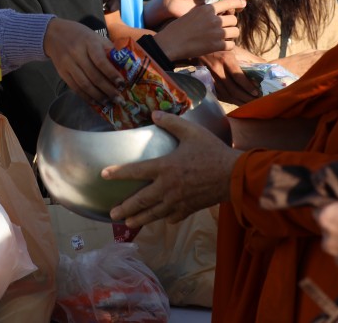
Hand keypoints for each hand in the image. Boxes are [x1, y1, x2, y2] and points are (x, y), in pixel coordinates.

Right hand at [44, 18, 123, 102]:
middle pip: (94, 76)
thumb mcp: (96, 37)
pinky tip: (95, 101)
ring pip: (84, 84)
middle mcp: (77, 54)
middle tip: (119, 99)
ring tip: (109, 103)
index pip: (101, 61)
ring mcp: (68, 64)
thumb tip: (125, 66)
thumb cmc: (81, 36)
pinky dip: (86, 96)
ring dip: (98, 96)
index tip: (122, 84)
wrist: (54, 34)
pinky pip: (75, 87)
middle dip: (108, 90)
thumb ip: (109, 50)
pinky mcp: (62, 73)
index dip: (112, 74)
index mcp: (89, 43)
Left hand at [102, 110, 240, 227]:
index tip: (104, 175)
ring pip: (153, 214)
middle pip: (140, 201)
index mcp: (165, 167)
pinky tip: (162, 219)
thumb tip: (154, 113)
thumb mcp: (192, 132)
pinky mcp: (188, 209)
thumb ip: (171, 122)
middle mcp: (167, 188)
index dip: (118, 173)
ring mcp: (177, 202)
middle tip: (112, 214)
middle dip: (124, 209)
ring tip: (128, 224)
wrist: (233, 175)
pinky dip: (164, 219)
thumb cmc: (212, 151)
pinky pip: (172, 217)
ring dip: (139, 219)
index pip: (135, 171)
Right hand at [153, 0, 243, 60]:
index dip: (237, 3)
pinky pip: (231, 45)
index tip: (242, 3)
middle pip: (234, 20)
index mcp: (208, 9)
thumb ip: (207, 12)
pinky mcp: (217, 46)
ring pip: (235, 32)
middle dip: (231, 24)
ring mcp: (217, 33)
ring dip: (231, 35)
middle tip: (225, 28)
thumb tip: (218, 14)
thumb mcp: (193, 13)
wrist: (172, 43)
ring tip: (224, 37)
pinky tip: (221, 45)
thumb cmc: (179, 28)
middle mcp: (215, 19)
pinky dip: (228, 46)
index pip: (228, 3)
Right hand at [199, 50, 259, 104]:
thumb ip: (251, 59)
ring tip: (248, 105)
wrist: (201, 47)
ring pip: (225, 94)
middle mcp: (217, 68)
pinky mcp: (205, 82)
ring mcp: (210, 76)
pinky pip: (218, 95)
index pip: (238, 77)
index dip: (248, 87)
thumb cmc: (223, 49)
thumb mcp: (237, 50)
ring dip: (238, 101)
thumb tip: (269, 67)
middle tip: (255, 103)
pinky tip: (236, 102)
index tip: (257, 93)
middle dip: (245, 98)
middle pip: (232, 89)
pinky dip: (228, 100)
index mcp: (227, 59)